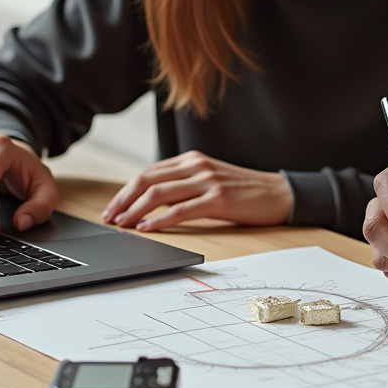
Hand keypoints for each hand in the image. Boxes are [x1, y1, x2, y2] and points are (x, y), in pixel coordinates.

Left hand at [102, 151, 291, 231]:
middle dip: (123, 199)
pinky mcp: (218, 199)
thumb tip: (152, 202)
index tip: (112, 207)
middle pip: (148, 179)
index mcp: (193, 159)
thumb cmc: (245, 191)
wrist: (279, 193)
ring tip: (122, 224)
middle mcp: (197, 166)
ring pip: (159, 193)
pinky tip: (147, 228)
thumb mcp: (211, 180)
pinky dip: (159, 220)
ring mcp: (208, 181)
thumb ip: (184, 184)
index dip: (126, 190)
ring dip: (135, 210)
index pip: (149, 172)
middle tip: (108, 217)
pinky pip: (180, 210)